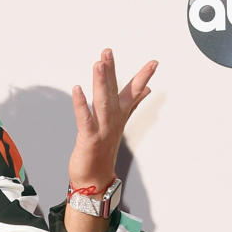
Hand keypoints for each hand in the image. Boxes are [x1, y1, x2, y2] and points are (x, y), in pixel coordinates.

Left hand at [68, 49, 156, 190]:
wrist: (95, 179)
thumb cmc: (103, 151)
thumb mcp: (119, 124)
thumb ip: (132, 104)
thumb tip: (146, 91)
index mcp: (119, 115)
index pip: (133, 92)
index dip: (143, 77)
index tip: (154, 62)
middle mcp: (113, 121)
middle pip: (113, 92)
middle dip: (111, 71)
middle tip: (108, 52)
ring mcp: (102, 129)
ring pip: (102, 102)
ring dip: (100, 83)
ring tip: (98, 64)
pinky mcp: (89, 139)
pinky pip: (85, 119)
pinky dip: (81, 104)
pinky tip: (77, 89)